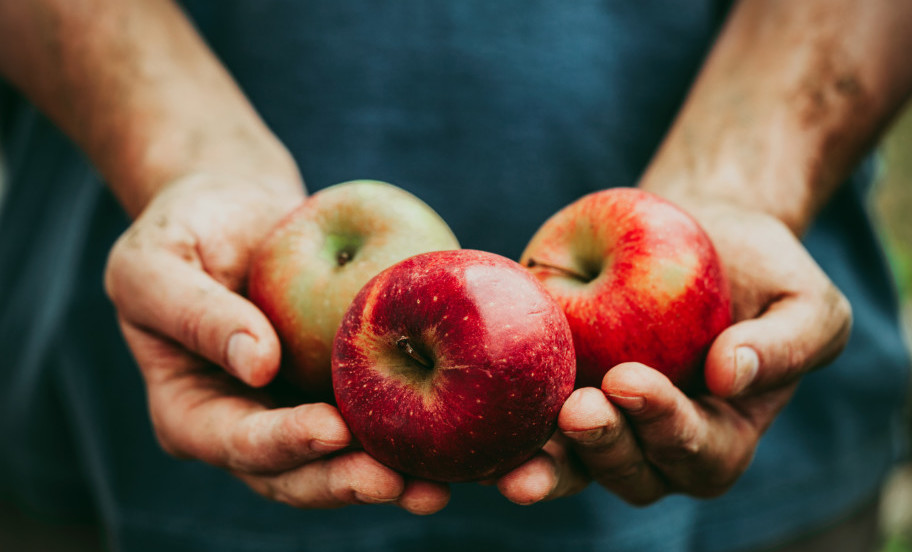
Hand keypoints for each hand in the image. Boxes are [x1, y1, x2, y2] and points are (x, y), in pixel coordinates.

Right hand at [104, 173, 449, 513]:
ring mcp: (297, 410)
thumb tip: (258, 364)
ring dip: (389, 477)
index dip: (283, 443)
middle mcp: (248, 424)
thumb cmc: (182, 230)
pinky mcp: (341, 387)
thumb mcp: (155, 263)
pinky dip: (413, 431)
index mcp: (192, 412)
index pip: (236, 442)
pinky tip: (455, 437)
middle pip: (296, 472)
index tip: (330, 429)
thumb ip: (195, 314)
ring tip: (436, 487)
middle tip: (398, 483)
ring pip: (343, 459)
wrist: (235, 209)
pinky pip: (376, 414)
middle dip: (346, 482)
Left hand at [496, 203, 851, 504]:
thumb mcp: (804, 301)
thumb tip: (730, 376)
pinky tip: (484, 423)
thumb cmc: (760, 271)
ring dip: (550, 463)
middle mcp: (656, 442)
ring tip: (521, 454)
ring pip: (575, 466)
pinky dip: (507, 432)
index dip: (665, 426)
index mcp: (720, 434)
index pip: (697, 451)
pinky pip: (530, 425)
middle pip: (632, 473)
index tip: (631, 381)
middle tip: (578, 408)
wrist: (695, 230)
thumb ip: (787, 345)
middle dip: (604, 447)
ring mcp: (603, 422)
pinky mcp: (556, 391)